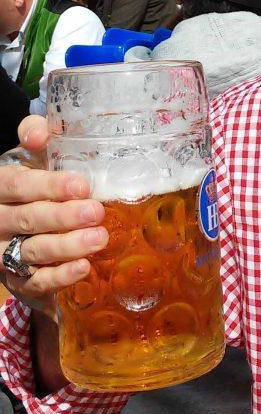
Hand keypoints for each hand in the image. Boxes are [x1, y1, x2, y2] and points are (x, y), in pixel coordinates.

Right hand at [0, 115, 107, 318]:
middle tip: (96, 212)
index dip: (49, 186)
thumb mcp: (29, 157)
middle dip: (64, 217)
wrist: (16, 218)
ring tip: (98, 238)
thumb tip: (38, 132)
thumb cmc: (31, 183)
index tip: (81, 186)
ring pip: (33, 251)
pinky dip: (59, 277)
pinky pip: (35, 281)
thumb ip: (36, 136)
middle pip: (29, 219)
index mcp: (1, 187)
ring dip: (67, 247)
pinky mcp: (17, 279)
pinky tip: (83, 267)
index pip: (19, 186)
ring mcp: (5, 252)